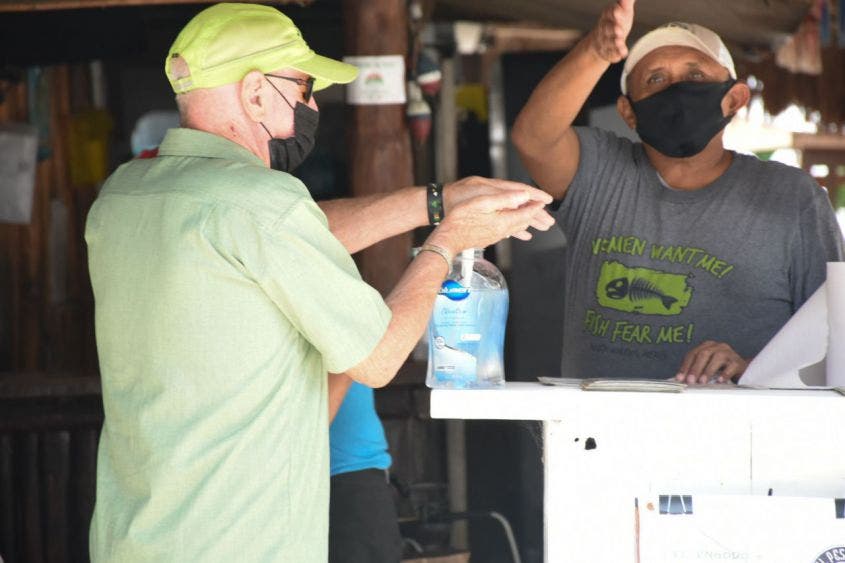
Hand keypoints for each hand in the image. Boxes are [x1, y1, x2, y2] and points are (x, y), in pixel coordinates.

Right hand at [427, 185, 553, 254]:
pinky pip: (508, 232)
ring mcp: (495, 235)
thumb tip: (523, 195)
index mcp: (503, 220)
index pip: (526, 212)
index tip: (545, 201)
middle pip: (525, 222)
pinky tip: (517, 231)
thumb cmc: (459, 220)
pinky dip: (516, 229)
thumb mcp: (482, 203)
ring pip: (517, 227)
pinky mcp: (488, 238)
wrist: (447, 240)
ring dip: (528, 223)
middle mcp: (502, 230)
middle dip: (536, 217)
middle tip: (547, 214)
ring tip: (537, 222)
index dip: (536, 205)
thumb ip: (504, 199)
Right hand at [589, 0, 635, 63]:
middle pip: (607, 28)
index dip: (613, 13)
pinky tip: (623, 54)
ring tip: (620, 42)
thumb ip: (626, 2)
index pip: (609, 13)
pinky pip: (612, 54)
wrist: (601, 43)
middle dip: (613, 29)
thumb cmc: (616, 22)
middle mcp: (604, 29)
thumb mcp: (623, 10)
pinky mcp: (608, 53)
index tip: (618, 11)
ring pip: (609, 42)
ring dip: (615, 43)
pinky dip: (617, 54)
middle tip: (619, 30)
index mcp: (607, 16)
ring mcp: (605, 42)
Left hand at [675, 340, 748, 383]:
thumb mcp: (706, 366)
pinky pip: (731, 367)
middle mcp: (717, 347)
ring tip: (702, 382)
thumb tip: (681, 380)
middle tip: (690, 381)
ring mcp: (729, 353)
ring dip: (708, 371)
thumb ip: (695, 370)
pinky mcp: (738, 362)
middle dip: (695, 368)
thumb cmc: (720, 368)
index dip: (685, 366)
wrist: (741, 369)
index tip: (679, 378)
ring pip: (717, 358)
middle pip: (703, 354)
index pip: (693, 354)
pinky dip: (724, 374)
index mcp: (707, 346)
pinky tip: (719, 381)